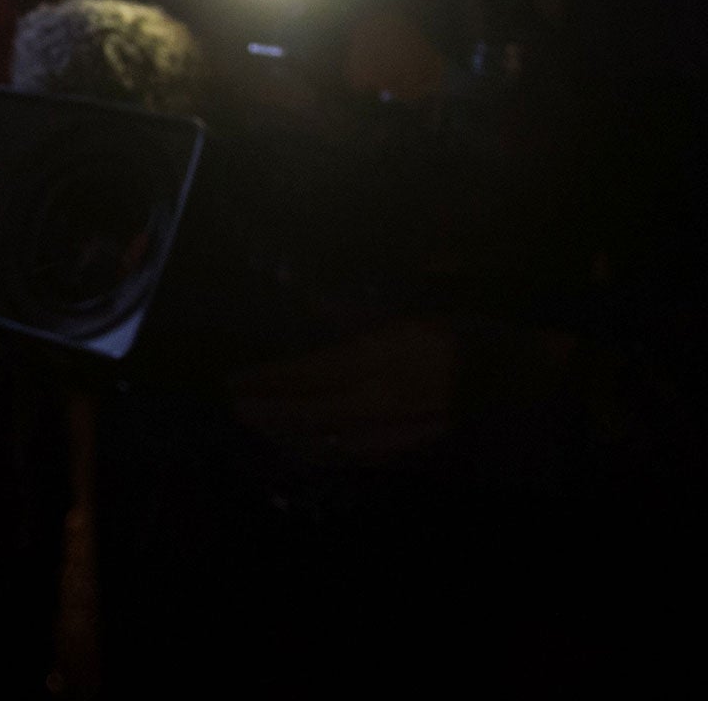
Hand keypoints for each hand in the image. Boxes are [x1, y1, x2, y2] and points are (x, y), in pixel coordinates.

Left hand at [231, 320, 458, 463]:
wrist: (523, 380)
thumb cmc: (466, 337)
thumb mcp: (412, 317)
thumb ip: (360, 317)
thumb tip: (316, 303)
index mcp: (380, 359)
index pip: (309, 373)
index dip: (269, 379)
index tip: (236, 379)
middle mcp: (382, 399)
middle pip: (312, 413)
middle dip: (270, 412)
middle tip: (237, 408)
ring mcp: (398, 429)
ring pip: (329, 440)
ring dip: (291, 434)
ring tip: (262, 425)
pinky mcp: (413, 449)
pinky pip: (359, 456)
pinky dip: (326, 450)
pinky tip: (309, 446)